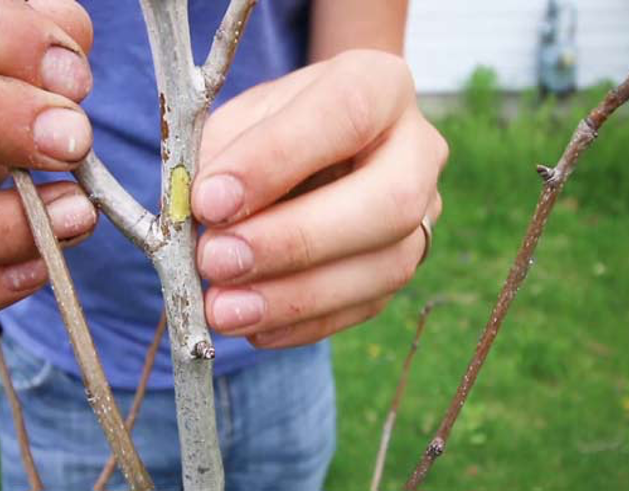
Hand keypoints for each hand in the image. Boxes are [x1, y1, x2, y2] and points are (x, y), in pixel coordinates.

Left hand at [193, 50, 447, 348]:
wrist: (317, 146)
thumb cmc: (274, 126)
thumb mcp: (242, 117)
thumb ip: (222, 153)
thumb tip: (205, 212)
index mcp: (379, 86)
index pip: (345, 114)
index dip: (276, 160)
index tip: (208, 201)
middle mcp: (418, 150)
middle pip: (389, 203)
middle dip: (295, 241)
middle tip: (215, 261)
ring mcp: (423, 214)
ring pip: (386, 266)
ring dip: (296, 297)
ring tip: (222, 309)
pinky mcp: (402, 264)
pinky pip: (367, 306)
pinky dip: (305, 323)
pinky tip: (254, 328)